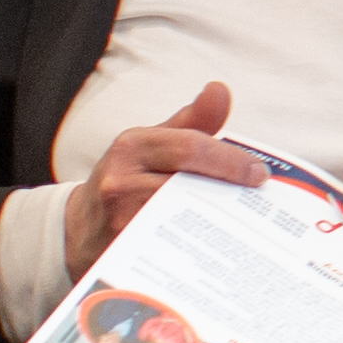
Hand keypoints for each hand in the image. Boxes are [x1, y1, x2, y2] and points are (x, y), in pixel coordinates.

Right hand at [61, 83, 258, 268]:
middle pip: (188, 184)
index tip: (260, 173)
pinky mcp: (122, 252)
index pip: (189, 147)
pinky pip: (168, 251)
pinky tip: (221, 249)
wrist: (80, 229)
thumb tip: (219, 90)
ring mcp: (118, 219)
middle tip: (262, 201)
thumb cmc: (127, 180)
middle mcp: (120, 181)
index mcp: (132, 146)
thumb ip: (191, 122)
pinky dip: (197, 249)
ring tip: (248, 223)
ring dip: (218, 221)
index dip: (230, 160)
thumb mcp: (151, 145)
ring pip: (180, 219)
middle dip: (230, 192)